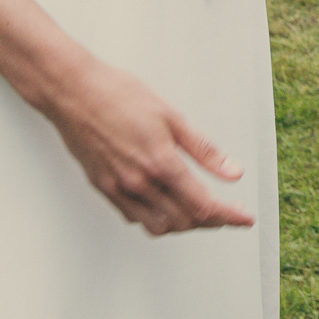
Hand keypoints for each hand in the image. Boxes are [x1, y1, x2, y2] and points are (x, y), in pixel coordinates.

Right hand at [35, 53, 252, 235]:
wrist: (73, 92)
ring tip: (198, 211)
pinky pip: (134, 217)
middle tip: (226, 212)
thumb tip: (233, 172)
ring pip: (158, 226)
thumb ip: (204, 150)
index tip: (244, 219)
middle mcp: (139, 182)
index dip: (229, 216)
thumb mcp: (172, 116)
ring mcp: (118, 188)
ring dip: (182, 224)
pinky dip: (155, 217)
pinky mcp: (103, 188)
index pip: (203, 205)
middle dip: (210, 221)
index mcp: (160, 163)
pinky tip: (164, 204)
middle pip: (184, 221)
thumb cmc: (118, 95)